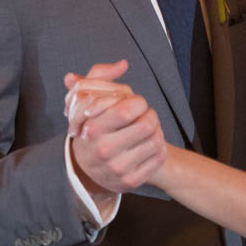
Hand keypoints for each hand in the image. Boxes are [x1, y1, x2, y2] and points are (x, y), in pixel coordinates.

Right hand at [64, 61, 165, 195]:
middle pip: (148, 124)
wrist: (88, 168)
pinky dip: (159, 148)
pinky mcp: (131, 181)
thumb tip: (122, 64)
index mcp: (93, 128)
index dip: (138, 102)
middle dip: (150, 116)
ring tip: (147, 131)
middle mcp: (104, 151)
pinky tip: (148, 145)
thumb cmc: (92, 126)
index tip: (134, 105)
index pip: (129, 108)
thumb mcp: (87, 98)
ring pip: (157, 141)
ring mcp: (117, 169)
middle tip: (144, 117)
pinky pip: (159, 158)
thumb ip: (100, 75)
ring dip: (156, 132)